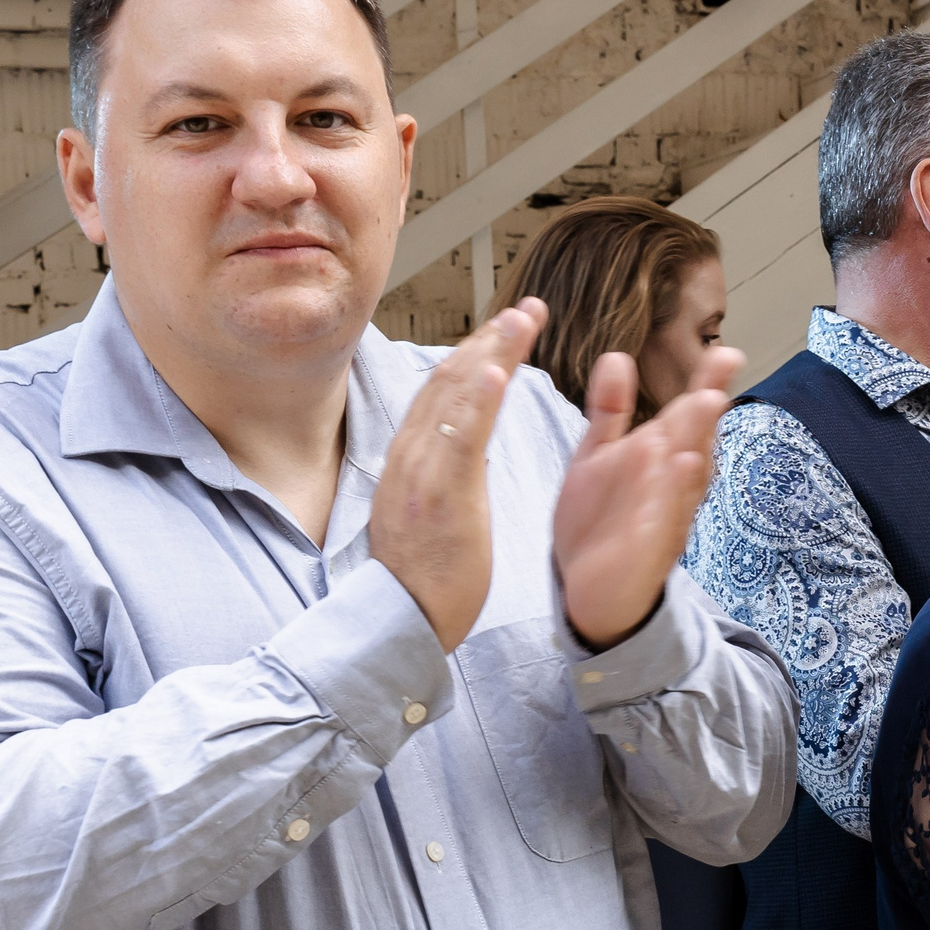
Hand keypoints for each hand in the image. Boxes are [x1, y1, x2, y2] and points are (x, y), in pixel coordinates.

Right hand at [370, 300, 545, 651]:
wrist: (402, 620)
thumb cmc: (425, 574)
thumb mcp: (430, 509)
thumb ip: (445, 471)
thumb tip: (465, 443)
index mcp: (411, 459)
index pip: (442, 390)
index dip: (476, 353)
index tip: (506, 328)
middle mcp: (410, 456)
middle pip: (448, 381)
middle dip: (489, 339)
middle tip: (526, 309)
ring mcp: (422, 473)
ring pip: (454, 399)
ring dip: (490, 353)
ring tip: (521, 320)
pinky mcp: (440, 496)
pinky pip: (459, 440)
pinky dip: (477, 401)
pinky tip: (498, 370)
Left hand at [555, 344, 741, 648]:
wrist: (586, 588)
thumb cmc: (601, 520)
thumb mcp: (599, 456)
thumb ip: (610, 410)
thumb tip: (618, 356)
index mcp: (659, 459)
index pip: (686, 417)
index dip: (706, 385)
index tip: (725, 352)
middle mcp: (671, 485)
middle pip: (695, 441)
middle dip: (707, 410)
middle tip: (721, 370)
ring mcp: (665, 517)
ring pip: (687, 479)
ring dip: (698, 444)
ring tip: (709, 407)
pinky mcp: (649, 550)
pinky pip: (665, 521)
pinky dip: (674, 496)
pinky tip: (681, 467)